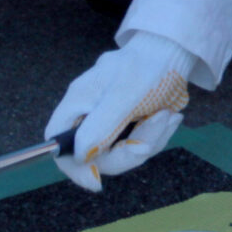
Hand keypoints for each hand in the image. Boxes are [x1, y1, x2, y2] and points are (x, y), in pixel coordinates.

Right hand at [47, 34, 200, 191]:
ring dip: (149, 139)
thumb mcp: (123, 96)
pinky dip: (156, 134)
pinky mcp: (129, 123)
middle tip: (153, 131)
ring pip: (122, 151)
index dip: (71, 165)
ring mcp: (110, 120)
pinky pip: (138, 143)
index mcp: (78, 102)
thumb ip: (99, 126)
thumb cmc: (145, 65)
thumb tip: (79, 156)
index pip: (58, 141)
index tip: (95, 181)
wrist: (173, 50)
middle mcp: (90, 113)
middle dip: (129, 150)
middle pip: (96, 153)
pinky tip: (169, 116)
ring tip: (167, 115)